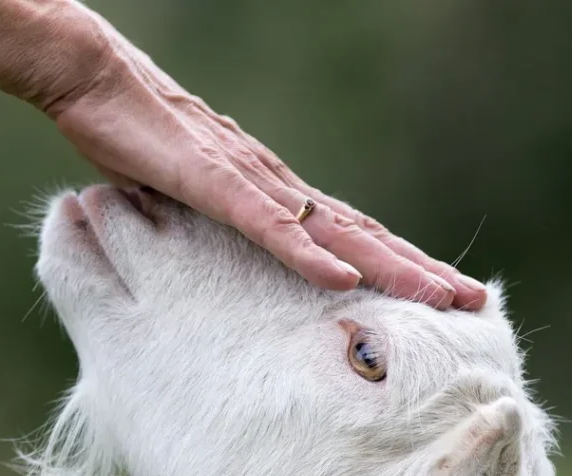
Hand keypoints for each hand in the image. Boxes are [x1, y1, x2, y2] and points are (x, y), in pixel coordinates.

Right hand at [43, 6, 487, 310]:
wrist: (96, 78)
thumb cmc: (136, 134)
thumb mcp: (183, 196)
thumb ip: (213, 222)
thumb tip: (218, 259)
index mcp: (275, 193)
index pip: (349, 235)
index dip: (397, 264)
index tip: (438, 294)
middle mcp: (278, 186)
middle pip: (362, 236)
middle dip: (419, 271)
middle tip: (475, 302)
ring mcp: (252, 182)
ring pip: (334, 233)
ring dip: (388, 267)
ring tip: (439, 298)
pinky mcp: (215, 181)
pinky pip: (268, 225)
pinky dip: (307, 255)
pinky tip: (343, 280)